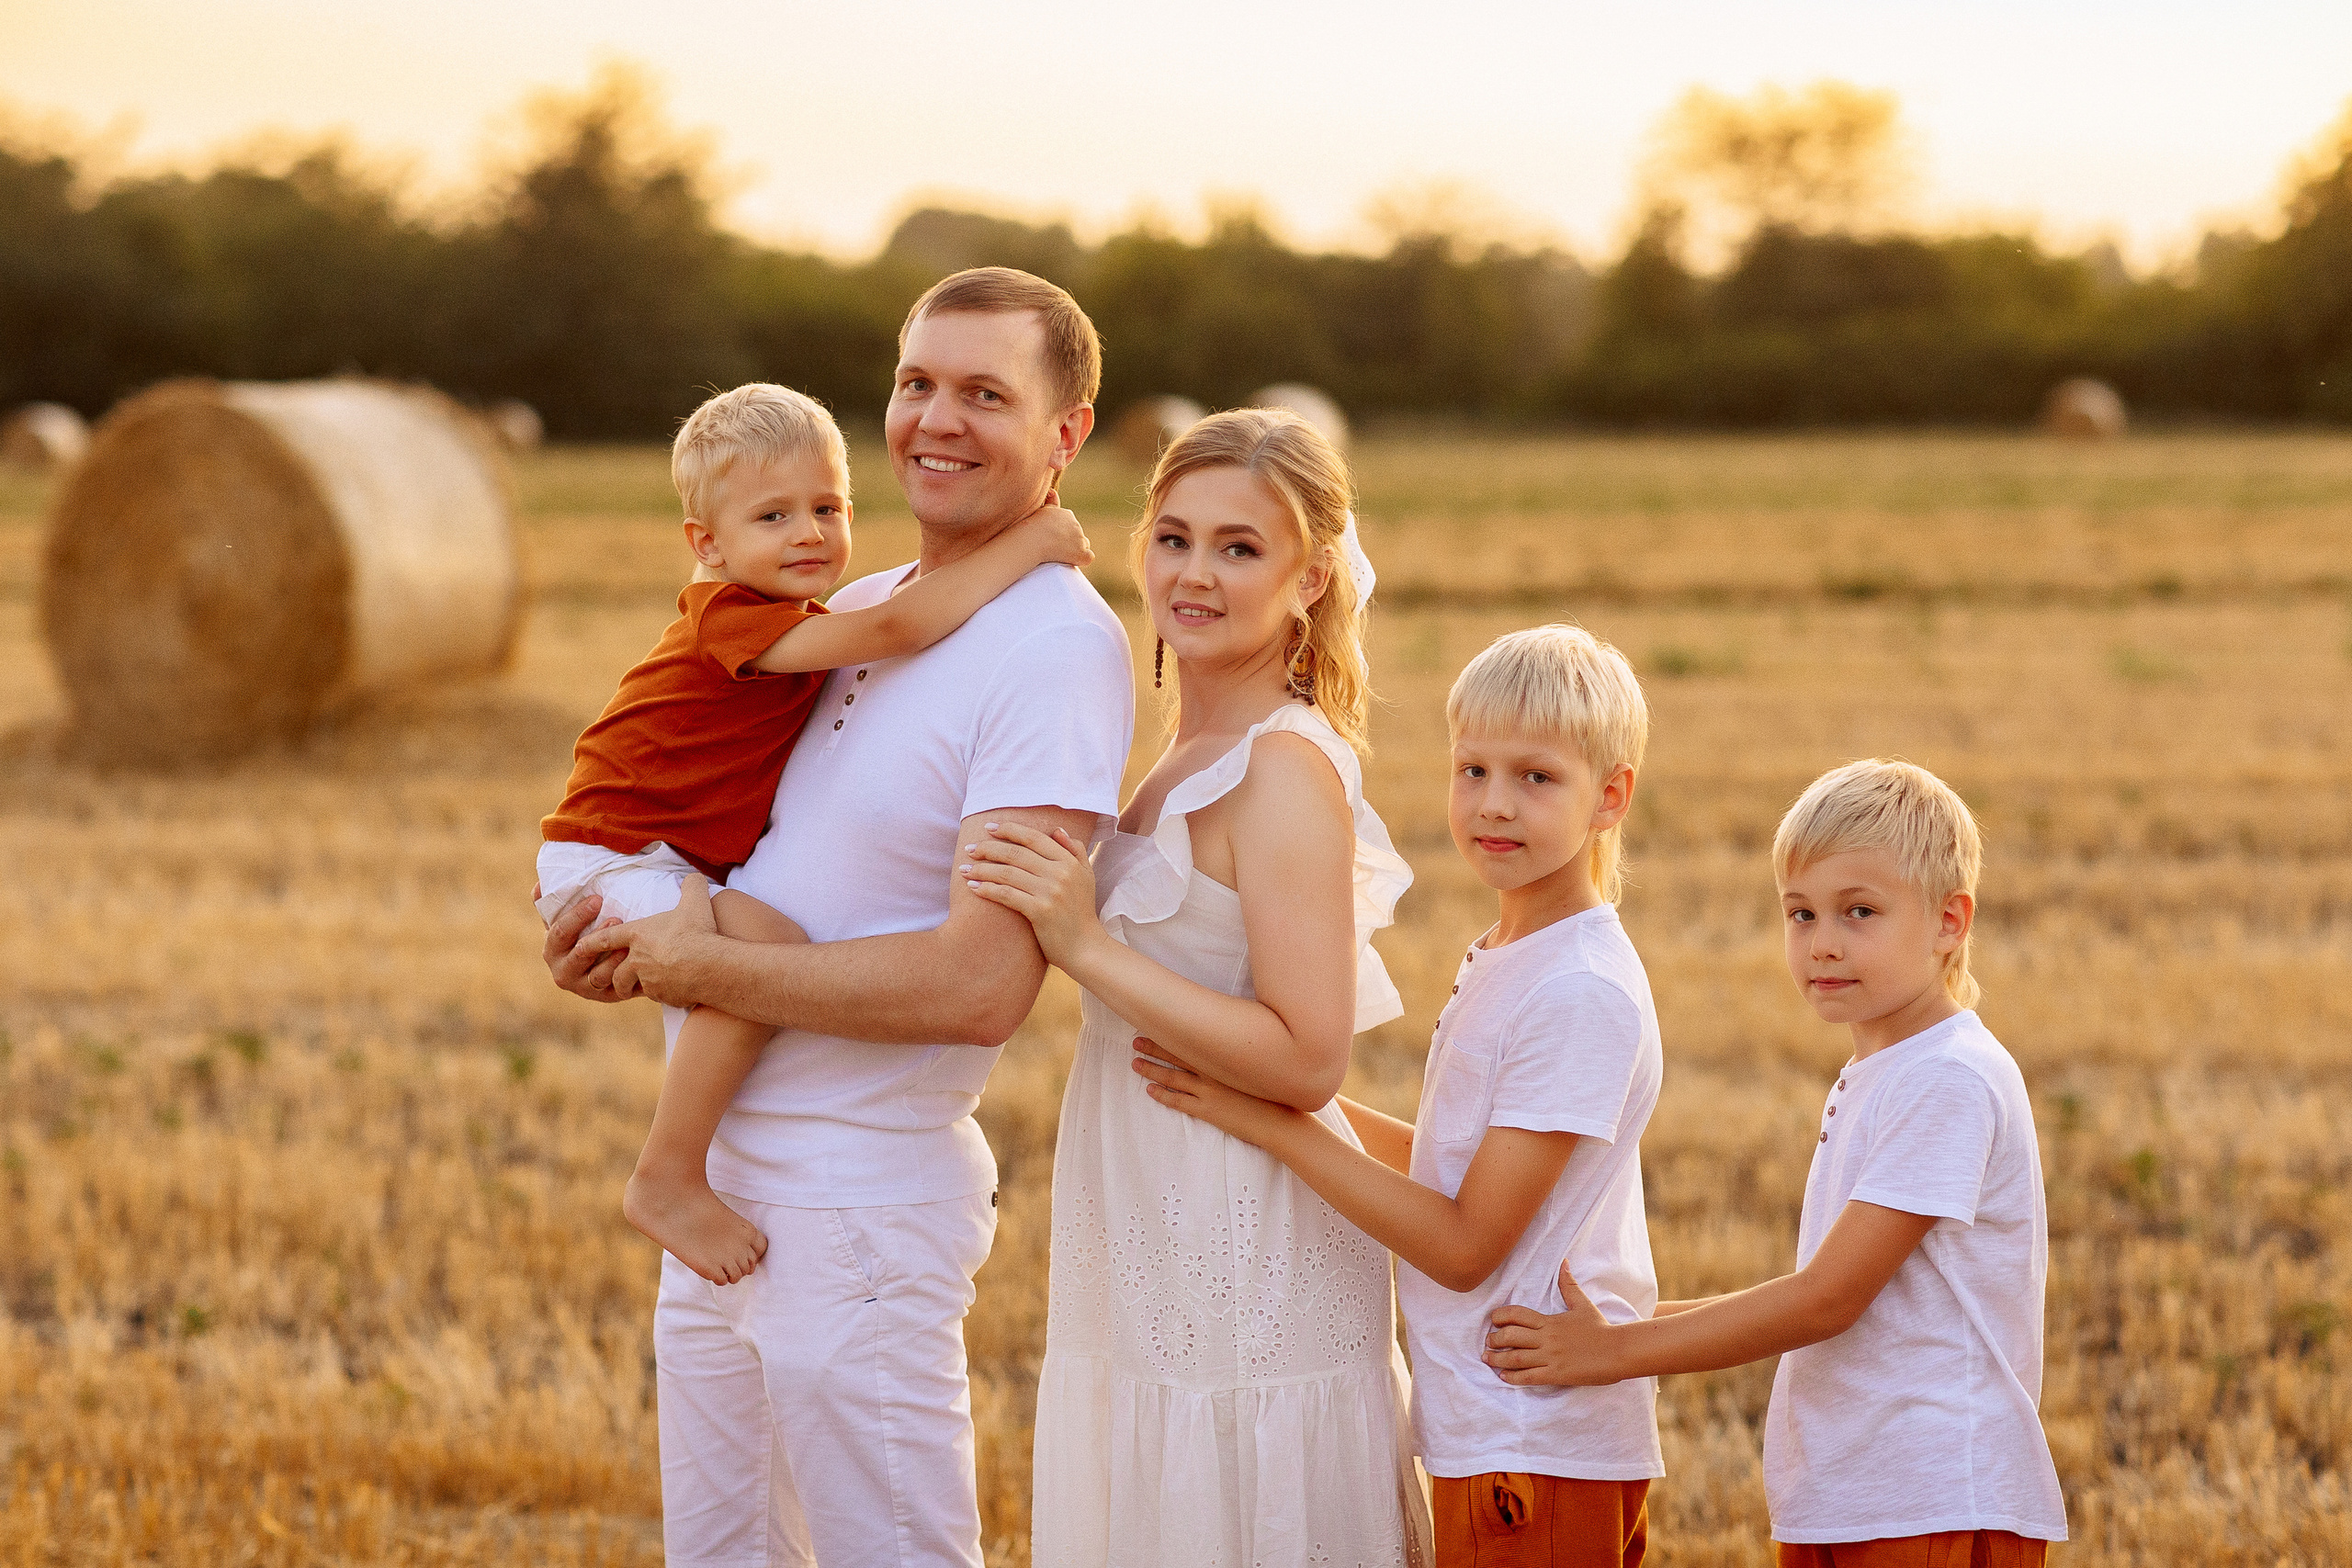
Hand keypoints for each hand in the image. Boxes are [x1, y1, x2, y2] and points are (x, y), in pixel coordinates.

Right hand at [544, 888, 637, 1001]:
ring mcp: (583, 987)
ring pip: (598, 975)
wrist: (601, 961)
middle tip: (616, 919)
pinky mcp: (604, 997)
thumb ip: (552, 902)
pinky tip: (636, 959)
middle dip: (597, 936)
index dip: (578, 916)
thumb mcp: (565, 918)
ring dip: (613, 958)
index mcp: (552, 950)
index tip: (597, 899)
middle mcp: (563, 972)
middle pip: (579, 954)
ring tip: (628, 941)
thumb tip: (541, 884)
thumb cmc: (581, 933)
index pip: (560, 932)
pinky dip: (625, 973)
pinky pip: (615, 987)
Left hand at [575, 873, 723, 1006]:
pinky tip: (666, 991)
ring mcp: (645, 979)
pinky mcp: (658, 995)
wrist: (710, 966)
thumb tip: (694, 876)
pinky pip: (652, 996)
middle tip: (615, 978)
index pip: (606, 938)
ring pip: (627, 986)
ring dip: (627, 989)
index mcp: (638, 933)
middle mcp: (636, 958)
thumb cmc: (699, 932)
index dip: (591, 942)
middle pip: (614, 970)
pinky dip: (656, 994)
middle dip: (610, 975)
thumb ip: (691, 886)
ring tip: (631, 990)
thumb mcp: (696, 902)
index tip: (579, 948)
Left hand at [960, 822, 1103, 967]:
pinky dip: (987, 889)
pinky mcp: (1040, 911)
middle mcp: (1060, 873)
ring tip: (964, 869)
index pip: (1034, 838)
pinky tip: (973, 887)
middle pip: (1016, 853)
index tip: (989, 828)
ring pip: (1007, 873)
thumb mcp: (1086, 876)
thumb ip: (1074, 850)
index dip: (1009, 830)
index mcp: (1069, 861)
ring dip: (981, 869)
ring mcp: (1050, 892)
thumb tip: (1057, 830)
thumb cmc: (1082, 912)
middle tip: (969, 849)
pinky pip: (1006, 895)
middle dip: (988, 848)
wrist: (1085, 947)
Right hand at [1016, 494, 1092, 570]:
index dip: (1063, 533)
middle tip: (1054, 548)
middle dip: (1069, 541)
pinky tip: (1074, 561)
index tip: (1052, 538)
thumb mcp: (1040, 510)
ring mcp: (1079, 539)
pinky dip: (1082, 559)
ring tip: (1061, 555)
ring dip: (1075, 549)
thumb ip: (1049, 501)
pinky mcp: (1081, 552)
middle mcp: (1076, 525)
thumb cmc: (1031, 526)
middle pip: (1077, 534)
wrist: (1033, 539)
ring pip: (1084, 545)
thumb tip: (1053, 490)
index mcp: (1067, 515)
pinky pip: (1088, 557)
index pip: (1070, 524)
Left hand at [1130, 1039, 1297, 1146]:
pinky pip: (1178, 1102)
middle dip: (1154, 1048)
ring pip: (1172, 1078)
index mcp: (1224, 1058)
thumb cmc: (1275, 1092)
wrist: (1281, 1120)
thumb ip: (1241, 1054)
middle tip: (1135, 1040)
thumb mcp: (1257, 1066)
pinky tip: (1150, 1091)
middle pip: (1176, 1056)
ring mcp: (1208, 1092)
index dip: (1171, 1033)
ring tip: (1135, 1063)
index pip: (1191, 1041)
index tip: (1155, 1024)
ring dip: (1152, 1070)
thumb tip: (1229, 1041)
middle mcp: (1213, 1072)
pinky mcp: (1207, 1110)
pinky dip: (1163, 1095)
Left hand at [1482, 1261, 1627, 1386]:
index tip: (1493, 1320)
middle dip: (1495, 1339)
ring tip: (1487, 1359)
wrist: (1618, 1350)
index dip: (1501, 1316)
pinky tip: (1504, 1377)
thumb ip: (1568, 1285)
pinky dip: (1513, 1377)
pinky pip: (1530, 1376)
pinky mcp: (1557, 1374)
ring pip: (1516, 1358)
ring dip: (1498, 1359)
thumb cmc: (1600, 1328)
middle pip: (1511, 1336)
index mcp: (1550, 1321)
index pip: (1517, 1314)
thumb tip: (1564, 1263)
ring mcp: (1551, 1357)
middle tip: (1487, 1342)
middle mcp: (1547, 1338)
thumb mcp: (1582, 1304)